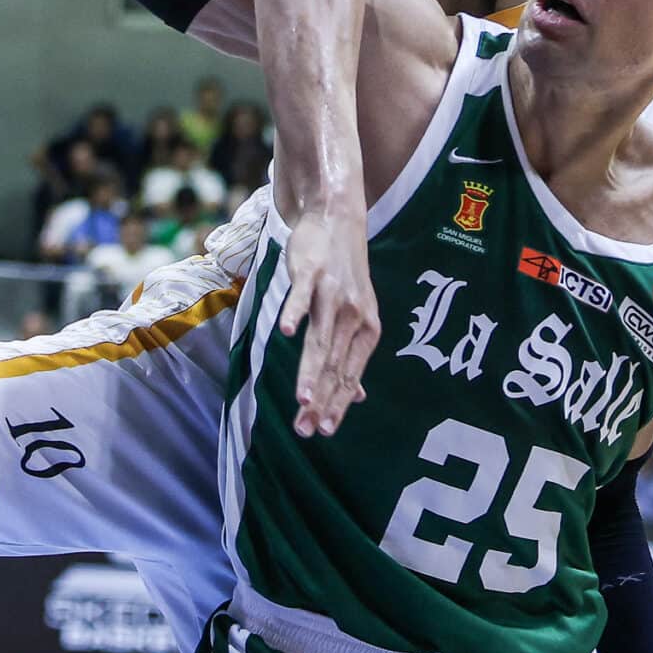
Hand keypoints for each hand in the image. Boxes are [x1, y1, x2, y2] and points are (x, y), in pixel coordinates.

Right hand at [275, 209, 379, 436]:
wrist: (337, 220)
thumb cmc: (343, 274)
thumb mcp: (357, 315)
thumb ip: (352, 356)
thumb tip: (356, 397)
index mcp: (367, 329)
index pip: (349, 374)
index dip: (337, 405)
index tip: (324, 432)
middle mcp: (355, 315)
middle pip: (335, 365)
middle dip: (322, 400)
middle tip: (306, 430)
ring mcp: (333, 294)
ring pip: (321, 339)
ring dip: (311, 372)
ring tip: (302, 402)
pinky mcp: (311, 273)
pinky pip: (302, 297)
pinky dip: (295, 314)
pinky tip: (286, 333)